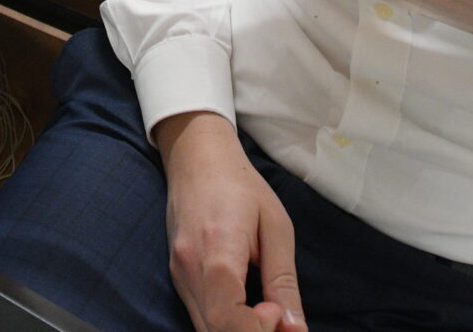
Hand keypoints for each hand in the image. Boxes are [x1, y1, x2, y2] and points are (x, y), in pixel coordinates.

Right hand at [157, 113, 306, 331]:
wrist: (197, 157)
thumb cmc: (241, 185)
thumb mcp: (276, 226)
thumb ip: (283, 281)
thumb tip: (295, 328)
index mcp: (216, 249)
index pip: (225, 315)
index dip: (255, 329)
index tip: (276, 312)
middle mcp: (189, 267)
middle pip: (213, 330)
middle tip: (278, 316)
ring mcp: (178, 274)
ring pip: (205, 329)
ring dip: (239, 331)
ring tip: (267, 312)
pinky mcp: (177, 277)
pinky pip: (200, 316)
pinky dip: (225, 324)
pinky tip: (247, 309)